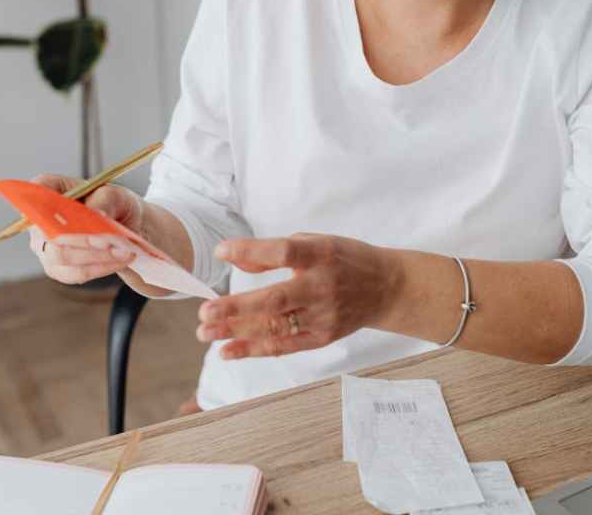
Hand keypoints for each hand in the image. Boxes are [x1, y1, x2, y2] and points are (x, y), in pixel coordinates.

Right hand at [28, 174, 143, 284]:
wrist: (127, 228)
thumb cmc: (115, 204)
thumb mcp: (116, 195)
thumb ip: (104, 200)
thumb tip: (97, 213)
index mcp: (49, 190)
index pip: (36, 192)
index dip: (47, 203)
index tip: (72, 211)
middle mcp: (39, 220)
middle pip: (48, 232)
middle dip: (81, 239)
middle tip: (110, 241)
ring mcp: (44, 247)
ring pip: (61, 257)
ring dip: (96, 257)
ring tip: (124, 251)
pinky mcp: (57, 268)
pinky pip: (74, 274)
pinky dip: (100, 268)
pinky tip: (120, 261)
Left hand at [195, 234, 403, 358]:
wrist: (387, 287)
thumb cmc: (345, 259)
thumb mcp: (316, 242)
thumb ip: (276, 250)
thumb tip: (235, 261)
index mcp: (321, 254)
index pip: (282, 252)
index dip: (249, 251)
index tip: (220, 252)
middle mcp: (322, 287)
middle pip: (274, 299)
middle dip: (236, 308)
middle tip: (204, 312)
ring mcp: (323, 316)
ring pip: (275, 327)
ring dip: (236, 332)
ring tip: (205, 332)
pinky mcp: (322, 337)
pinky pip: (284, 346)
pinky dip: (253, 350)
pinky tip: (227, 350)